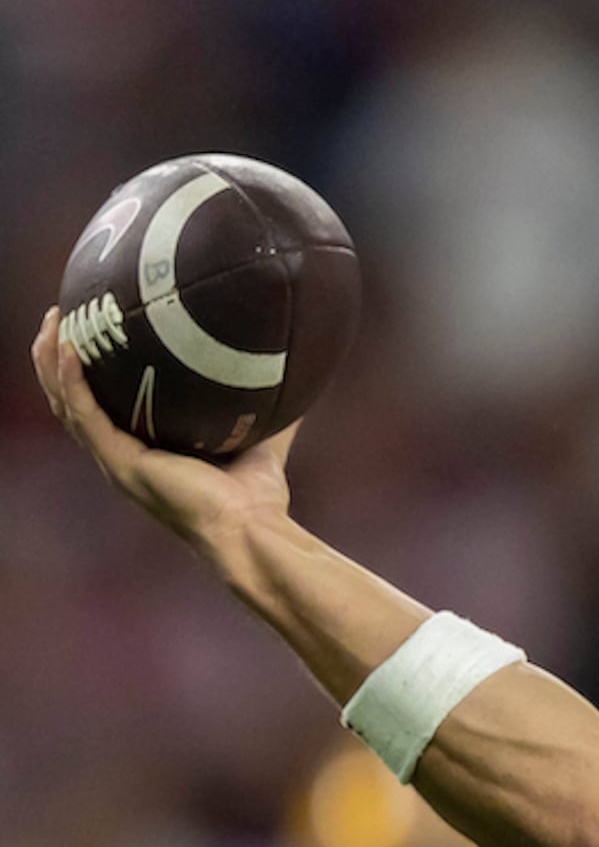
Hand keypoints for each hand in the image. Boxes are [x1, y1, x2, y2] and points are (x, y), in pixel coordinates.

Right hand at [30, 307, 298, 550]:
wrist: (252, 530)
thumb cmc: (259, 500)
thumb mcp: (262, 442)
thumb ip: (270, 411)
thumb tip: (298, 376)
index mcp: (144, 453)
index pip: (102, 408)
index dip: (89, 373)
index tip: (92, 330)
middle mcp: (121, 457)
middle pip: (71, 401)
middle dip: (58, 358)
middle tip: (60, 315)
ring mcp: (116, 462)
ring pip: (66, 404)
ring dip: (52, 361)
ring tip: (53, 321)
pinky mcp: (120, 464)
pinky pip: (84, 414)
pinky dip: (72, 380)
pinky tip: (67, 347)